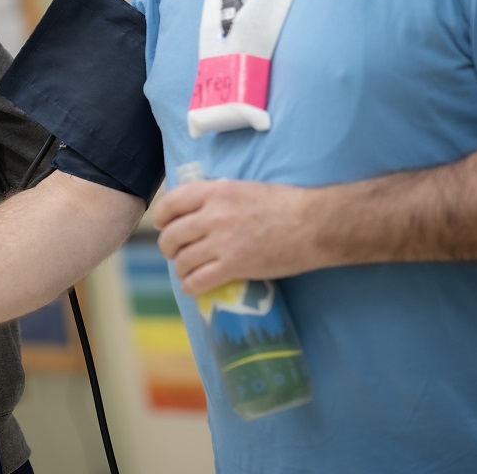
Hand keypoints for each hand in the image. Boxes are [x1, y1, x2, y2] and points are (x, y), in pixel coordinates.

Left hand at [153, 179, 321, 293]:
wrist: (314, 224)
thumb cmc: (285, 204)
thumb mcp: (243, 188)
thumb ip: (217, 197)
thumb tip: (198, 209)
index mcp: (215, 191)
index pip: (171, 203)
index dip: (162, 217)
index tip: (164, 225)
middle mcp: (213, 215)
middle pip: (171, 235)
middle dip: (169, 247)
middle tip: (176, 252)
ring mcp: (222, 242)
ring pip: (182, 260)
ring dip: (180, 268)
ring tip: (187, 271)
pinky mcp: (234, 266)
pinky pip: (198, 280)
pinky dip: (191, 286)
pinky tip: (194, 286)